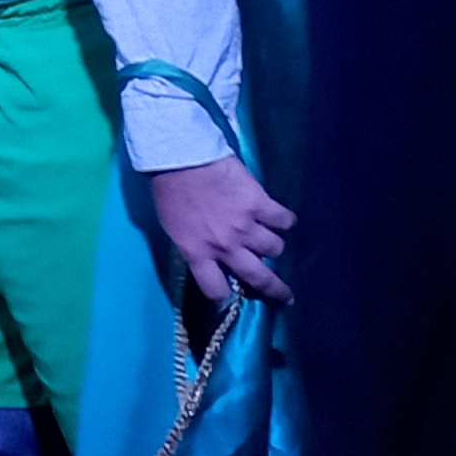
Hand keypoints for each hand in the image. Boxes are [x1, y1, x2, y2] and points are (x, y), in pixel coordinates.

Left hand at [148, 156, 295, 305]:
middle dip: (275, 289)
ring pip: (274, 248)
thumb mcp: (173, 228)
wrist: (181, 158)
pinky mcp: (260, 204)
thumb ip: (194, 245)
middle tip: (286, 296)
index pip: (215, 289)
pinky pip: (284, 220)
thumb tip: (210, 254)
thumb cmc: (170, 190)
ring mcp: (246, 226)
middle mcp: (225, 246)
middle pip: (258, 277)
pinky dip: (284, 220)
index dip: (223, 294)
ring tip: (270, 236)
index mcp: (198, 253)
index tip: (230, 293)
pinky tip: (282, 218)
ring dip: (273, 244)